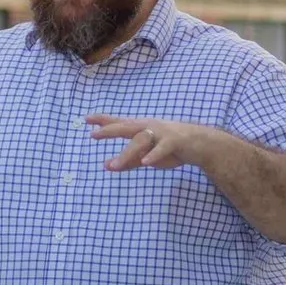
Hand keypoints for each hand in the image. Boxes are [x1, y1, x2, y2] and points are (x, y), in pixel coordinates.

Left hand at [87, 114, 214, 170]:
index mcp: (141, 129)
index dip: (103, 120)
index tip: (86, 119)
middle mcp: (148, 128)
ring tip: (114, 165)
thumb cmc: (171, 149)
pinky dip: (154, 155)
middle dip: (110, 130)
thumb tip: (106, 165)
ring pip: (141, 141)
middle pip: (126, 128)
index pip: (119, 123)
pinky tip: (146, 162)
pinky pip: (162, 148)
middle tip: (94, 135)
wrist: (199, 144)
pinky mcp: (174, 141)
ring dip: (127, 154)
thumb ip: (128, 161)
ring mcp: (161, 133)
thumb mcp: (147, 156)